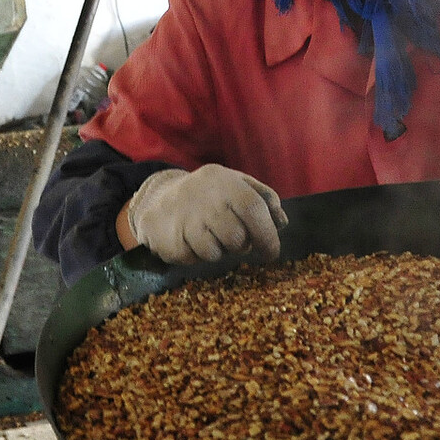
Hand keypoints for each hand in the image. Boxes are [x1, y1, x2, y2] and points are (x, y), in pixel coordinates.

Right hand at [126, 164, 288, 265]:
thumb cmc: (209, 196)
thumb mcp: (237, 185)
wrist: (158, 202)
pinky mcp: (170, 237)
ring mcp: (184, 216)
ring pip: (216, 251)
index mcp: (225, 180)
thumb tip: (281, 222)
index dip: (267, 234)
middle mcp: (203, 195)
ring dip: (220, 251)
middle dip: (242, 246)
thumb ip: (263, 199)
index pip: (253, 208)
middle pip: (236, 236)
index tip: (272, 252)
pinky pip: (195, 258)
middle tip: (239, 243)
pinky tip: (192, 240)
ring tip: (212, 236)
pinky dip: (199, 255)